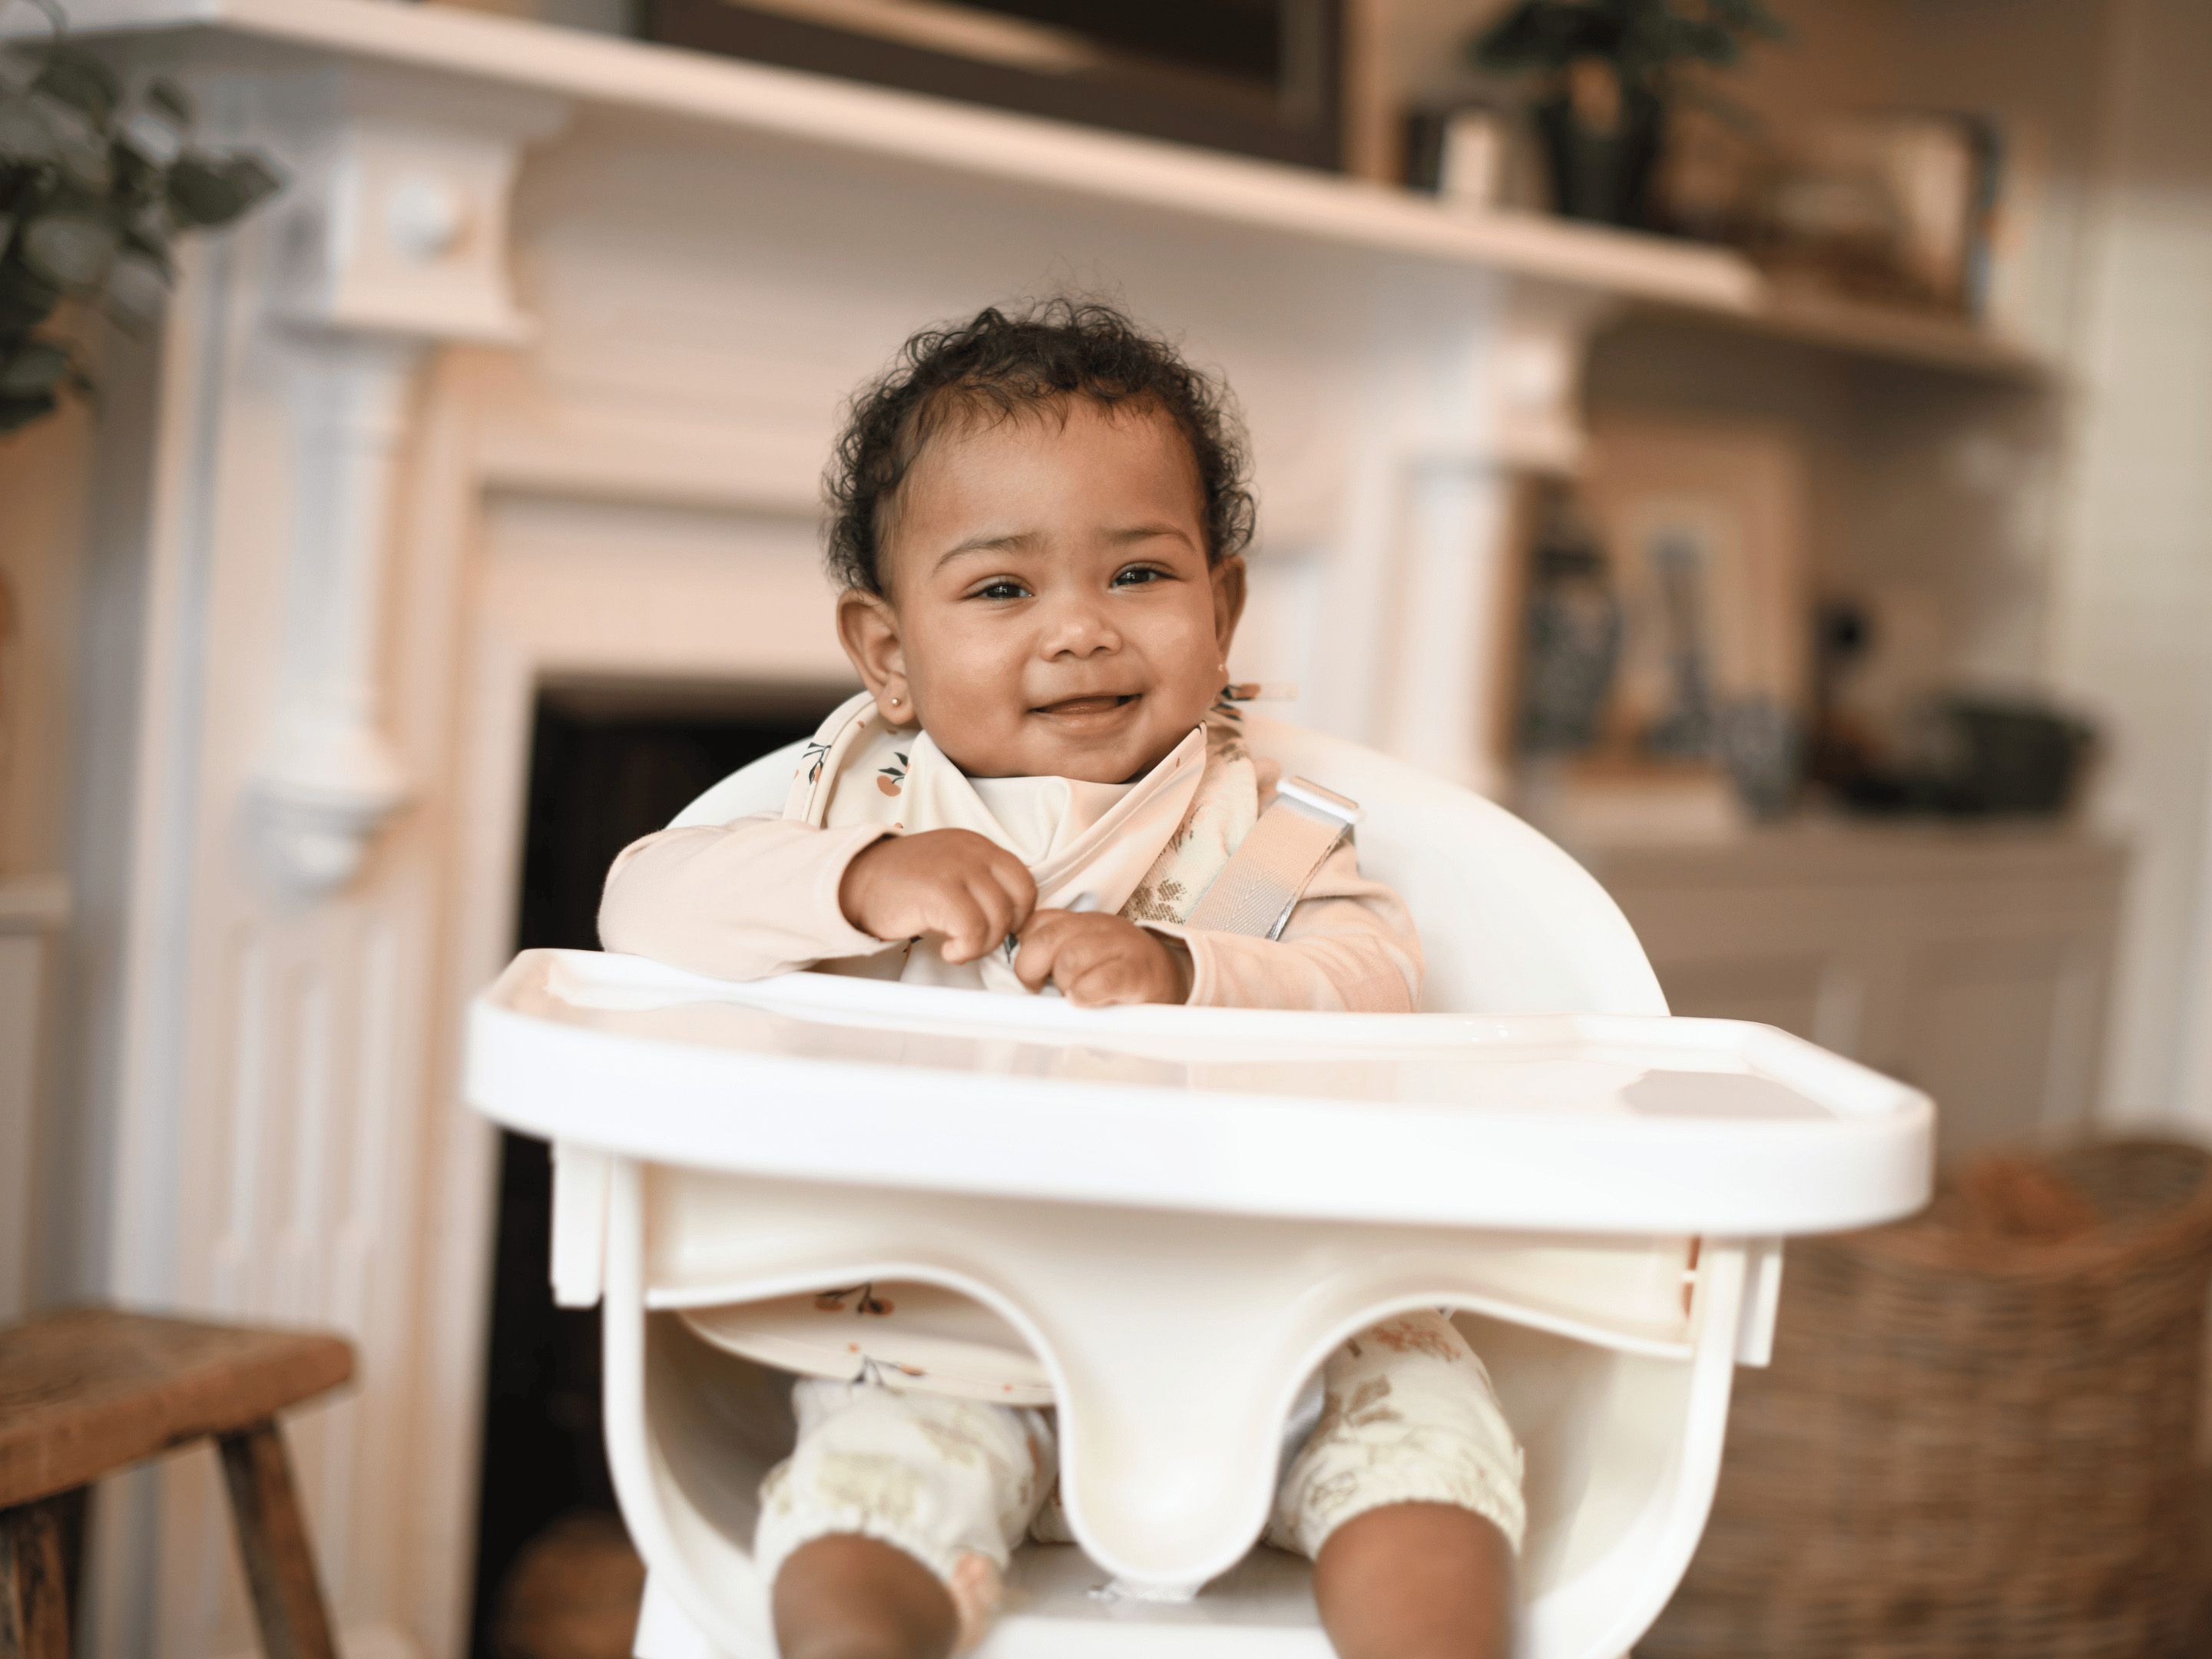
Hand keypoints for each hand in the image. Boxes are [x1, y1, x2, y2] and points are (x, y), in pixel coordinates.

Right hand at [839, 830, 1036, 963]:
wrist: (852, 882)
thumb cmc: (900, 885)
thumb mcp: (949, 870)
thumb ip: (980, 883)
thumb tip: (1011, 919)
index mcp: (977, 845)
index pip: (1024, 881)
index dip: (1017, 913)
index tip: (995, 929)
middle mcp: (972, 851)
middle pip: (1019, 900)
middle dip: (1003, 931)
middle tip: (975, 942)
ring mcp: (956, 868)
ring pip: (999, 918)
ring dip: (982, 945)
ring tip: (957, 948)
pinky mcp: (939, 891)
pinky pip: (974, 930)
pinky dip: (965, 949)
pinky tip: (947, 950)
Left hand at [1013, 909, 1191, 1005]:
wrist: (1171, 979)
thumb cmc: (1117, 972)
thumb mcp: (1084, 952)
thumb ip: (1053, 954)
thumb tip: (1019, 974)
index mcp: (1080, 921)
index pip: (1036, 923)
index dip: (1025, 950)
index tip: (1033, 975)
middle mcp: (1098, 926)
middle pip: (1046, 939)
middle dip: (1032, 969)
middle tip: (1042, 988)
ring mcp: (1120, 946)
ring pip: (1070, 959)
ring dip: (1064, 984)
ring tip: (1075, 994)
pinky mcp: (1137, 973)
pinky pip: (1102, 980)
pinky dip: (1086, 994)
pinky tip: (1087, 1001)